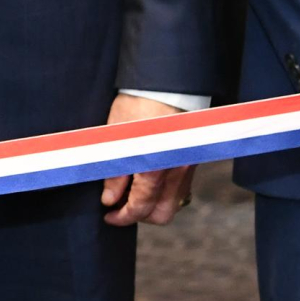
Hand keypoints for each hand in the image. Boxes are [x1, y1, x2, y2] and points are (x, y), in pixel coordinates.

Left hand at [99, 94, 195, 225]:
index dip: (121, 217)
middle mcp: (175, 171)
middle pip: (161, 215)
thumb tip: (109, 198)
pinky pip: (179, 189)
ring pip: (173, 203)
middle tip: (118, 207)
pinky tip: (147, 182)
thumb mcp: (118, 137)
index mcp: (155, 167)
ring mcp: (186, 167)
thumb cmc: (139, 104)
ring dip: (152, 205)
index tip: (108, 214)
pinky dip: (163, 192)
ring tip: (131, 194)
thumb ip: (115, 172)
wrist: (168, 83)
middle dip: (139, 216)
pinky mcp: (191, 160)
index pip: (140, 207)